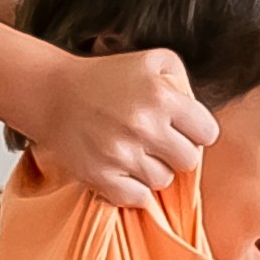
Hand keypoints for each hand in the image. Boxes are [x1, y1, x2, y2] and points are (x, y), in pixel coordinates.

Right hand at [26, 45, 215, 202]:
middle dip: (176, 152)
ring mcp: (120, 153)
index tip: (181, 128)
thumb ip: (184, 82)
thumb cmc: (106, 77)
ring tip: (135, 152)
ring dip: (153, 170)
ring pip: (162, 181)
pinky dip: (133, 189)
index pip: (207, 134)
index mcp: (161, 96)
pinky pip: (137, 198)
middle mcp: (143, 125)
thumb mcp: (153, 62)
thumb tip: (199, 115)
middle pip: (188, 161)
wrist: (52, 93)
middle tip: (157, 142)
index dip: (196, 132)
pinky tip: (123, 170)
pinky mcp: (100, 176)